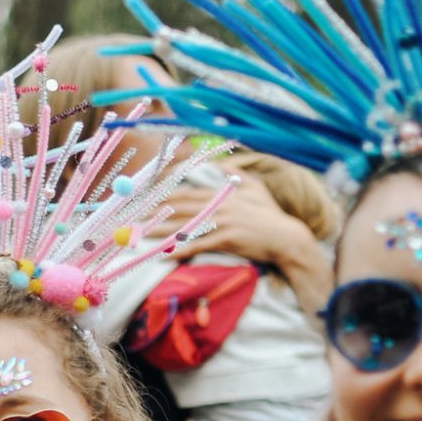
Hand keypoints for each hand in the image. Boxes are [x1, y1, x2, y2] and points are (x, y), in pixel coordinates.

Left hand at [143, 176, 318, 265]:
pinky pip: (196, 246)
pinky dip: (179, 251)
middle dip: (155, 213)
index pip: (187, 194)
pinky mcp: (226, 240)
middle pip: (179, 209)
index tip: (146, 199)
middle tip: (134, 217)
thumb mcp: (255, 188)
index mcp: (222, 194)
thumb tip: (222, 164)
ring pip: (184, 227)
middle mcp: (218, 206)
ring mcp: (221, 222)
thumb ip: (237, 175)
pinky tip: (163, 256)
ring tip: (140, 236)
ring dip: (159, 232)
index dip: (164, 196)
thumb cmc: (271, 214)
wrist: (287, 237)